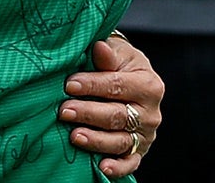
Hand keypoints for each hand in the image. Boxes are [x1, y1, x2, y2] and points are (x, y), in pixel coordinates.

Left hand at [60, 31, 163, 176]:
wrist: (129, 78)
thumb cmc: (119, 63)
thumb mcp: (117, 53)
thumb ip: (108, 55)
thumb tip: (99, 47)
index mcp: (148, 84)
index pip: (117, 85)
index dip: (92, 85)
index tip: (69, 85)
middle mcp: (150, 112)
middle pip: (117, 115)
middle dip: (89, 113)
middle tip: (64, 111)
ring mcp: (145, 135)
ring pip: (120, 141)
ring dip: (96, 140)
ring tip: (74, 136)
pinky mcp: (139, 151)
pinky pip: (129, 163)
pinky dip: (117, 168)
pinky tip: (101, 167)